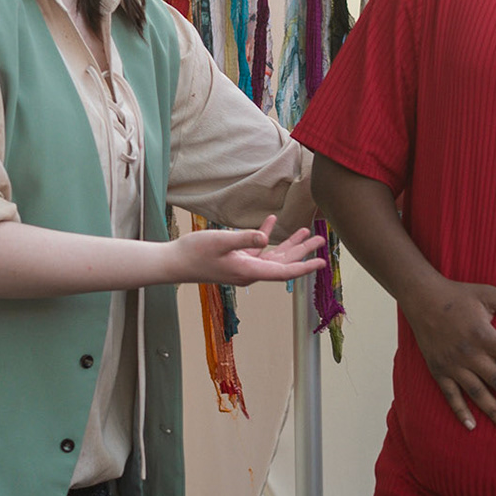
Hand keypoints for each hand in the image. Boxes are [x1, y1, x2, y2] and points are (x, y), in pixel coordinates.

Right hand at [171, 216, 325, 285]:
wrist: (172, 263)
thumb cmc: (194, 253)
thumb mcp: (220, 242)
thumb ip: (244, 238)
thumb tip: (265, 238)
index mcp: (250, 271)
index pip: (284, 271)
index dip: (304, 266)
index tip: (322, 263)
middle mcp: (250, 272)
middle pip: (283, 263)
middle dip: (303, 252)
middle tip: (321, 240)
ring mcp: (242, 266)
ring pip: (272, 256)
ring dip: (288, 244)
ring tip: (305, 232)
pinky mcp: (234, 259)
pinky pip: (257, 249)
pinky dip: (266, 236)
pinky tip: (271, 222)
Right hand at [403, 278, 495, 432]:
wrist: (421, 299)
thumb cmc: (457, 295)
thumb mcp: (487, 293)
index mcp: (484, 335)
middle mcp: (470, 354)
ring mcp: (453, 365)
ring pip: (477, 393)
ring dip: (493, 411)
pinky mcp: (439, 371)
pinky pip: (451, 395)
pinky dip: (460, 411)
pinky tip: (472, 426)